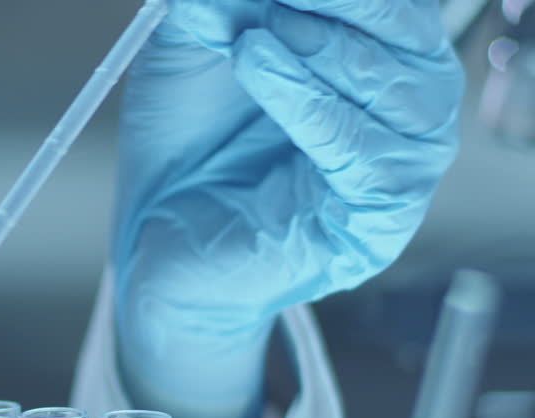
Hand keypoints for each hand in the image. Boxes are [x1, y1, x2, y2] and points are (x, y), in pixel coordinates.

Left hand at [112, 0, 463, 417]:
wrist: (154, 243)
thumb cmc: (186, 151)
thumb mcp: (199, 50)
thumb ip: (229, 4)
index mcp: (382, 64)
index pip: (401, 7)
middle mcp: (408, 115)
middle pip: (414, 37)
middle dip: (345, 4)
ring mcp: (400, 172)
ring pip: (399, 90)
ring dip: (323, 49)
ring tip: (254, 36)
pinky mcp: (374, 225)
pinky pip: (362, 154)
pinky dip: (309, 103)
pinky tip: (257, 66)